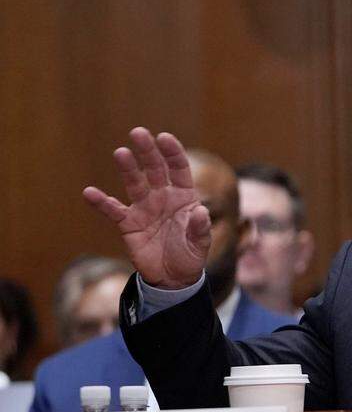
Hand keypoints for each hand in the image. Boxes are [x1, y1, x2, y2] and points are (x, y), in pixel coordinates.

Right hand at [82, 127, 209, 289]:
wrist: (173, 278)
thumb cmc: (190, 256)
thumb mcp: (200, 244)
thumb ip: (200, 228)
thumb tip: (201, 212)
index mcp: (184, 197)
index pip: (178, 169)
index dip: (172, 152)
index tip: (164, 137)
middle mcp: (163, 197)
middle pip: (154, 170)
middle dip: (147, 151)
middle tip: (138, 133)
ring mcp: (144, 208)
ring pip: (134, 183)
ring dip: (127, 169)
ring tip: (121, 153)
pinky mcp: (128, 224)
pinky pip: (113, 210)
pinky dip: (102, 202)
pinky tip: (89, 192)